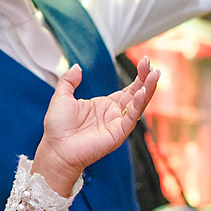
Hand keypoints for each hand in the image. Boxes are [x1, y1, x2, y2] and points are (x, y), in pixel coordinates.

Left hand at [33, 56, 158, 192]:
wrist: (55, 148)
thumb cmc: (57, 127)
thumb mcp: (62, 97)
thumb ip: (69, 80)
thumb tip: (77, 67)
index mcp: (104, 105)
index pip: (128, 89)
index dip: (138, 76)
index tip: (144, 62)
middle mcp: (114, 114)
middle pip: (137, 95)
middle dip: (146, 80)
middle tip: (152, 66)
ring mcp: (117, 124)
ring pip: (139, 105)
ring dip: (148, 90)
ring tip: (155, 75)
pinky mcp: (117, 133)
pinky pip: (131, 118)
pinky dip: (138, 105)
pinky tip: (141, 93)